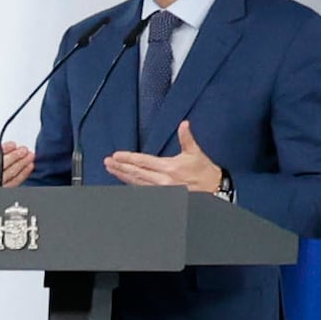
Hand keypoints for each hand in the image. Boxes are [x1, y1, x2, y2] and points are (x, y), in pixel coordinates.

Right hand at [0, 119, 33, 188]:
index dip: (3, 150)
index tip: (13, 144)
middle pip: (0, 166)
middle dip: (13, 157)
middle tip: (23, 150)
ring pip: (9, 174)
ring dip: (21, 164)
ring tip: (29, 156)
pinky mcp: (3, 190)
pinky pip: (15, 182)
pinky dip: (23, 174)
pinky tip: (29, 165)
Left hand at [106, 124, 227, 195]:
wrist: (212, 189)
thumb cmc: (204, 171)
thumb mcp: (195, 152)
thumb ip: (186, 138)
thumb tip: (184, 124)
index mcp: (169, 167)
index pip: (143, 162)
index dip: (128, 158)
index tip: (116, 156)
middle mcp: (162, 180)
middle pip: (136, 172)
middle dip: (120, 167)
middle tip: (107, 162)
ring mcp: (161, 189)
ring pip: (137, 182)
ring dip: (123, 176)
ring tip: (112, 170)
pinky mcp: (163, 194)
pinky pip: (143, 189)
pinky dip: (132, 184)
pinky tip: (125, 180)